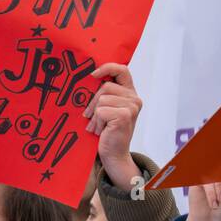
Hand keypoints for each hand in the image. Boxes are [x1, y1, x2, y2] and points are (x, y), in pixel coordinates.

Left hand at [83, 63, 142, 189]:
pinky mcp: (125, 115)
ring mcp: (132, 106)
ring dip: (95, 115)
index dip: (107, 67)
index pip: (122, 70)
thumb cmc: (106, 131)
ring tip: (99, 126)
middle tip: (91, 117)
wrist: (113, 154)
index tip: (93, 74)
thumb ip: (103, 94)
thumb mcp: (106, 108)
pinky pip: (101, 111)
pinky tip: (101, 130)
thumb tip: (86, 79)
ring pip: (101, 99)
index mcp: (130, 93)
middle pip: (105, 87)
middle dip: (93, 102)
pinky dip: (97, 121)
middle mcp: (134, 98)